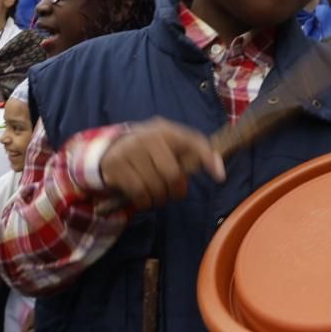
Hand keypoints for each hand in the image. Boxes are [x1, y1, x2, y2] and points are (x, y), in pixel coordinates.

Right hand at [99, 118, 225, 210]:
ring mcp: (131, 150)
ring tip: (157, 195)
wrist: (111, 148)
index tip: (220, 176)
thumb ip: (192, 153)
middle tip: (173, 193)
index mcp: (166, 130)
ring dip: (159, 198)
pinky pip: (138, 192)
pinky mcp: (116, 165)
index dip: (207, 158)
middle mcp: (149, 136)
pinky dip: (144, 201)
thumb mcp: (169, 145)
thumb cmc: (149, 150)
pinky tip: (144, 198)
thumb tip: (219, 171)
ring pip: (155, 185)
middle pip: (172, 173)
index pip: (193, 141)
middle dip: (175, 189)